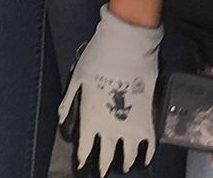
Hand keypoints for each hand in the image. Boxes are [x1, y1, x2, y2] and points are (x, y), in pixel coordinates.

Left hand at [56, 5, 162, 174]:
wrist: (126, 47)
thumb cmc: (97, 59)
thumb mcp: (76, 79)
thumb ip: (69, 102)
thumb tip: (63, 119)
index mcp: (90, 119)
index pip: (85, 149)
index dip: (83, 158)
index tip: (83, 164)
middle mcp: (109, 129)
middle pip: (107, 157)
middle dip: (104, 166)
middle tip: (103, 172)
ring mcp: (130, 127)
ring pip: (129, 156)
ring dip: (126, 162)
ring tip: (125, 165)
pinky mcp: (147, 120)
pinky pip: (149, 146)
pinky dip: (147, 154)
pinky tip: (145, 158)